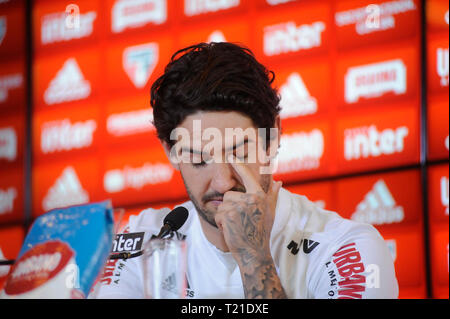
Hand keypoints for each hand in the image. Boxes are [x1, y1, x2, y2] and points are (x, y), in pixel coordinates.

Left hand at [215, 155, 284, 297]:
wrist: (254, 252)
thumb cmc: (262, 231)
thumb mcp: (270, 211)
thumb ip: (272, 194)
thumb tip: (278, 181)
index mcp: (259, 195)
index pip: (246, 176)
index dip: (237, 165)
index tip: (229, 155)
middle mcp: (250, 199)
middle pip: (230, 194)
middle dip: (231, 207)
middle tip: (241, 220)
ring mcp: (238, 207)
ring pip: (223, 205)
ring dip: (225, 216)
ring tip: (236, 225)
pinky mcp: (228, 216)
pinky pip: (218, 214)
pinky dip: (221, 223)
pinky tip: (231, 230)